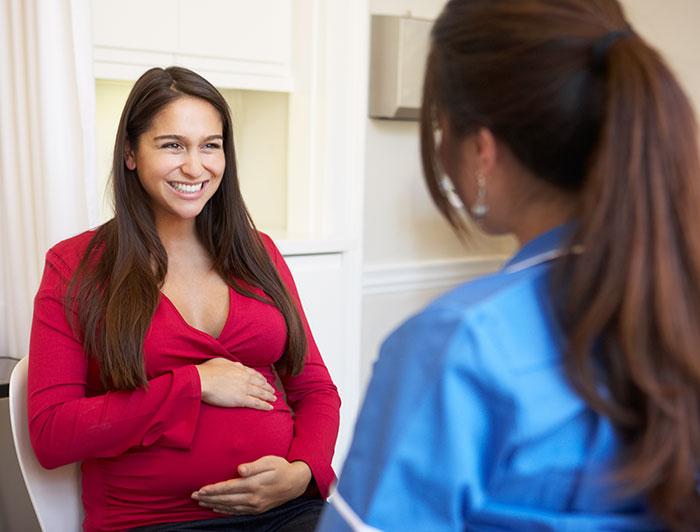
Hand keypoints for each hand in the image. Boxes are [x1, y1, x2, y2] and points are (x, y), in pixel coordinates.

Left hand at [192, 456, 311, 514]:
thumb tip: (240, 469)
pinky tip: (217, 508)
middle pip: (226, 499)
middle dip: (209, 497)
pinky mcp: (257, 510)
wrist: (295, 483)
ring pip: (230, 507)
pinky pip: (237, 512)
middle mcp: (253, 498)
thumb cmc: (281, 468)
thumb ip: (254, 466)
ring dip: (214, 504)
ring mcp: (255, 506)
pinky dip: (225, 511)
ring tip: (200, 502)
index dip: (214, 489)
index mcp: (255, 484)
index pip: (229, 488)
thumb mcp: (270, 461)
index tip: (201, 489)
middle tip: (194, 496)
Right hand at [195, 358, 275, 408]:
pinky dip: (264, 405)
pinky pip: (256, 403)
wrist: (202, 380)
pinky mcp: (241, 399)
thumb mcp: (221, 361)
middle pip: (260, 384)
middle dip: (268, 388)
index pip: (254, 374)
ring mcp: (244, 389)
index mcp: (240, 369)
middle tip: (273, 392)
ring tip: (274, 400)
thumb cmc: (208, 371)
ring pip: (261, 393)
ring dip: (269, 397)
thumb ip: (231, 363)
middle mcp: (245, 378)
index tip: (265, 382)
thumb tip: (237, 365)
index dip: (261, 379)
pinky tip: (270, 407)